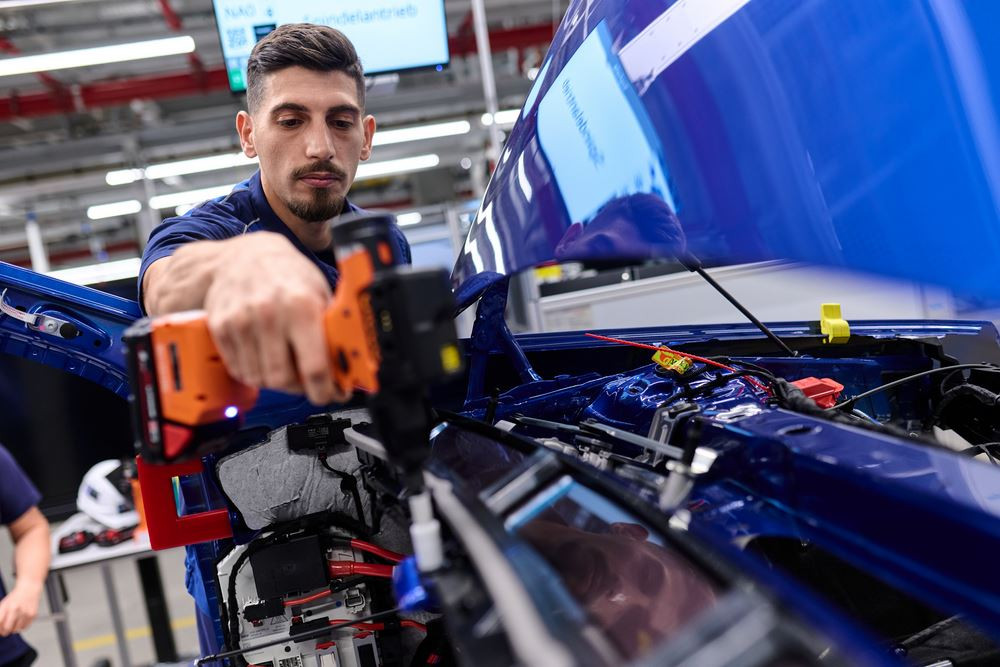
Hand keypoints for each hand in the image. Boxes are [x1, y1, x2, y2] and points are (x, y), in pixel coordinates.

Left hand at [0, 581, 40, 635]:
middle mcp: (16, 610)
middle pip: (7, 629)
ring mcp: (26, 612)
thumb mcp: (4, 604)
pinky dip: (21, 626)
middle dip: (4, 631)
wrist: (29, 588)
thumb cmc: (15, 598)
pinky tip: (21, 620)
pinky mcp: (33, 614)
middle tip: (4, 630)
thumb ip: (0, 616)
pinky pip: (25, 627)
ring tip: (14, 622)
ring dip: (13, 628)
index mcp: (7, 607)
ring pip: (16, 630)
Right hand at [203, 232, 350, 404]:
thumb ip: (330, 331)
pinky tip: (264, 359)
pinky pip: (239, 370)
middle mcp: (269, 315)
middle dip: (300, 388)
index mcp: (301, 307)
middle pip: (283, 380)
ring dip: (276, 381)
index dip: (325, 390)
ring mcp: (241, 322)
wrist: (245, 256)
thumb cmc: (288, 275)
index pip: (314, 367)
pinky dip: (254, 373)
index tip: (332, 395)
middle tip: (308, 381)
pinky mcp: (220, 328)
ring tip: (286, 366)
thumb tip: (348, 366)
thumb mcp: (320, 295)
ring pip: (260, 379)